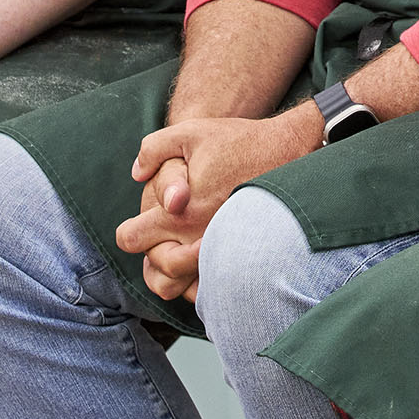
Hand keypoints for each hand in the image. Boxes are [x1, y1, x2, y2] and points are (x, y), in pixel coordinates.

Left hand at [115, 106, 321, 300]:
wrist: (291, 150)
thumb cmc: (239, 141)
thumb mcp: (190, 132)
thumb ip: (153, 149)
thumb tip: (136, 174)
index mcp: (179, 212)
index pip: (132, 238)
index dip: (128, 231)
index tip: (134, 226)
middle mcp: (199, 238)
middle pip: (156, 267)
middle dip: (151, 254)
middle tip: (157, 238)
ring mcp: (223, 250)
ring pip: (182, 285)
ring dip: (173, 272)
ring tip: (176, 251)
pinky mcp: (243, 256)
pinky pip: (213, 285)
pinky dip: (201, 280)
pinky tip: (201, 259)